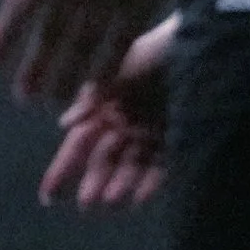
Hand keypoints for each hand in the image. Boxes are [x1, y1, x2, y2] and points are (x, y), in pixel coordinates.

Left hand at [0, 0, 211, 105]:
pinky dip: (105, 70)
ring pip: (82, 42)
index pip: (20, 3)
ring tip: (54, 101)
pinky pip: (119, 42)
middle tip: (22, 98)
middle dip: (34, 69)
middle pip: (49, 30)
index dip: (1, 39)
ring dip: (67, 76)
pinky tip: (95, 90)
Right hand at [40, 17, 175, 212]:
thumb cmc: (154, 52)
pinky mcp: (178, 139)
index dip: (62, 170)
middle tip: (86, 205)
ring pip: (131, 167)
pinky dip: (150, 183)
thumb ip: (91, 99)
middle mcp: (126, 124)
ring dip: (120, 185)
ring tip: (111, 201)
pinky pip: (161, 167)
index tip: (48, 197)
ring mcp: (151, 133)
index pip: (78, 144)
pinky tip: (138, 198)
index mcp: (105, 107)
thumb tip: (63, 124)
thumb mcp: (118, 71)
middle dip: (94, 182)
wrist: (201, 43)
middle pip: (104, 160)